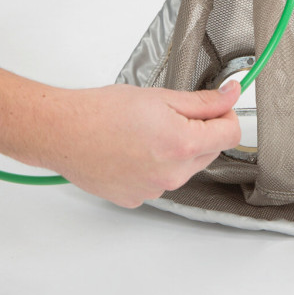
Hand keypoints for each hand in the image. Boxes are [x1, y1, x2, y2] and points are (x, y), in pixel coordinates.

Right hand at [43, 81, 241, 207]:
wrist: (63, 132)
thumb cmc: (102, 111)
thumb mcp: (160, 97)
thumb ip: (202, 101)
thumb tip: (230, 96)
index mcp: (183, 145)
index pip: (230, 134)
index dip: (226, 114)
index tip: (219, 104)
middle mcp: (173, 175)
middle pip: (208, 151)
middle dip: (199, 131)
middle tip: (171, 113)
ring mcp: (154, 190)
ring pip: (183, 168)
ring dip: (176, 150)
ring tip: (144, 131)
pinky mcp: (136, 198)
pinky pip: (159, 181)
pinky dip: (153, 165)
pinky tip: (132, 149)